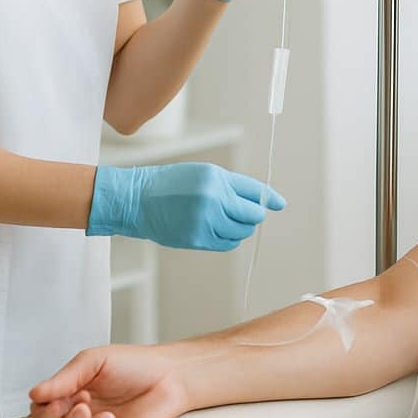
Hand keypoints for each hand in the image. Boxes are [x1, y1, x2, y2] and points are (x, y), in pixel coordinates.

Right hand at [28, 345, 190, 417]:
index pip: (40, 415)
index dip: (46, 412)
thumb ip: (64, 378)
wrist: (170, 377)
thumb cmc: (135, 365)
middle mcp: (79, 417)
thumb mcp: (95, 361)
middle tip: (85, 405)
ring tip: (106, 416)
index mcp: (69, 395)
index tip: (64, 398)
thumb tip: (34, 393)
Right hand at [85, 163, 285, 249]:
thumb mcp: (202, 174)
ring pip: (242, 231)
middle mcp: (214, 199)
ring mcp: (206, 221)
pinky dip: (229, 239)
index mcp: (217, 178)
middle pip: (252, 214)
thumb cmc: (170, 184)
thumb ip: (231, 186)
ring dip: (240, 228)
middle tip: (245, 213)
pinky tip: (218, 230)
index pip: (254, 190)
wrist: (137, 200)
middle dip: (252, 215)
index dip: (268, 198)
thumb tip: (261, 202)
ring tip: (224, 220)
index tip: (279, 204)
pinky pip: (227, 243)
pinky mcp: (198, 239)